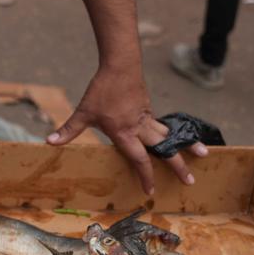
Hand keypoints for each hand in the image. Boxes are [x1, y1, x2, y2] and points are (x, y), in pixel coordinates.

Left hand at [47, 66, 206, 194]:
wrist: (120, 65)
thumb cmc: (101, 90)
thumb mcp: (83, 112)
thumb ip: (68, 130)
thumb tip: (49, 141)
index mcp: (125, 133)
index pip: (138, 159)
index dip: (145, 176)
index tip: (150, 190)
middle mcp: (140, 128)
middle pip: (163, 150)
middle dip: (177, 166)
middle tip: (190, 180)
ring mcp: (148, 118)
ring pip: (170, 136)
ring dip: (187, 145)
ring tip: (204, 154)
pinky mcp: (150, 110)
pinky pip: (164, 127)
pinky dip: (176, 134)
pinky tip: (184, 139)